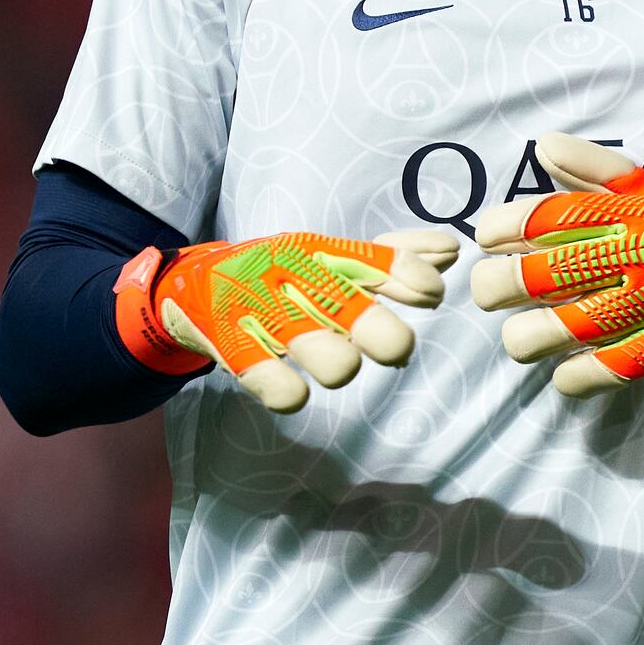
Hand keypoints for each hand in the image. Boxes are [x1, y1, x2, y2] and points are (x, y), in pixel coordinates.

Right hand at [114, 227, 458, 411]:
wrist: (192, 284)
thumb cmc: (282, 275)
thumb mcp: (332, 259)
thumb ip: (392, 257)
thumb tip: (451, 251)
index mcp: (319, 252)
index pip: (373, 258)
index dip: (406, 275)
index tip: (431, 294)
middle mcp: (290, 275)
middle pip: (344, 301)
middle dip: (380, 330)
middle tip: (395, 348)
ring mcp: (257, 310)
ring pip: (310, 342)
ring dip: (335, 360)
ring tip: (340, 366)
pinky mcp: (228, 345)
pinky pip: (262, 375)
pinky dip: (284, 388)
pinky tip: (296, 393)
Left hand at [470, 133, 643, 395]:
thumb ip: (597, 171)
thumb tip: (542, 147)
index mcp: (634, 209)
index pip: (550, 214)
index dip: (504, 227)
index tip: (487, 237)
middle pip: (547, 273)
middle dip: (499, 286)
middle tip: (489, 291)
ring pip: (570, 326)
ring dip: (528, 338)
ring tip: (520, 338)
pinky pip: (614, 368)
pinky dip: (577, 378)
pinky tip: (565, 374)